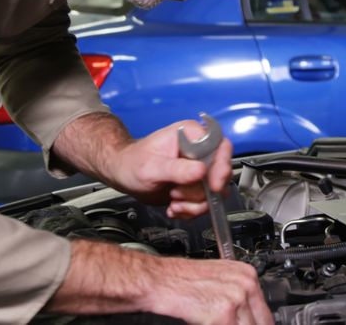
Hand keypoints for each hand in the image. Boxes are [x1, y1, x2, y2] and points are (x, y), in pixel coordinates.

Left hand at [107, 120, 233, 217]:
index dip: (221, 167)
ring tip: (173, 199)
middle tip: (177, 193)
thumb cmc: (132, 162)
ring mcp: (199, 169)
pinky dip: (189, 210)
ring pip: (213, 193)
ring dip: (193, 203)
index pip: (220, 147)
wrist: (124, 174)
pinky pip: (205, 203)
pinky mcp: (196, 186)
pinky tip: (174, 206)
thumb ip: (176, 169)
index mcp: (191, 135)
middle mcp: (199, 151)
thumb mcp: (151, 167)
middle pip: (220, 174)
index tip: (213, 185)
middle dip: (199, 191)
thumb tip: (200, 171)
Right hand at [140, 255, 273, 323]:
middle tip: (231, 324)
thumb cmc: (183, 280)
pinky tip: (207, 323)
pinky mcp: (223, 315)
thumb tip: (249, 317)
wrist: (160, 280)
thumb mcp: (220, 281)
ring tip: (218, 323)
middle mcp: (246, 285)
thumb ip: (239, 297)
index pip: (266, 313)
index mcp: (248, 275)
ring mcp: (236, 299)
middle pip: (261, 323)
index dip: (258, 324)